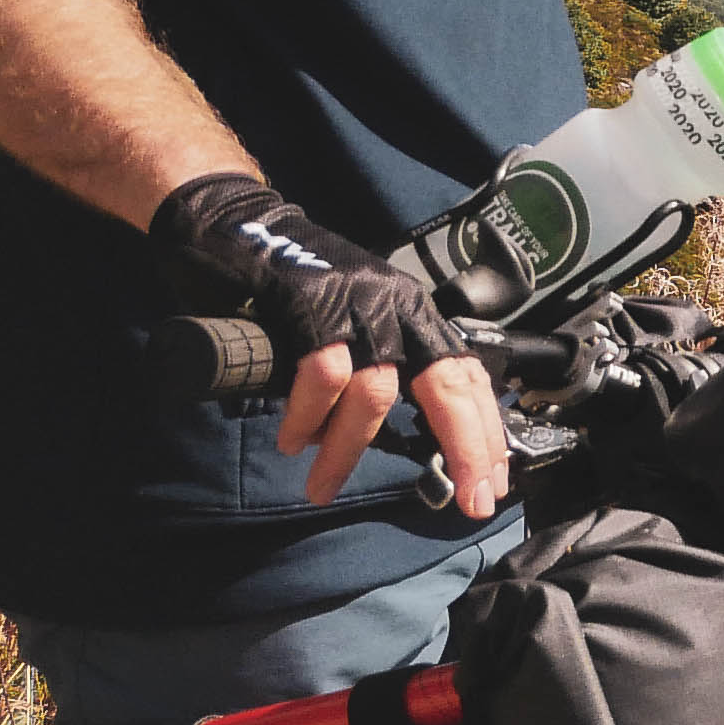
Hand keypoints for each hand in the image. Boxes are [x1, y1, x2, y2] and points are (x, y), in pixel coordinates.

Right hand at [151, 173, 511, 517]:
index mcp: (414, 316)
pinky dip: (308, 416)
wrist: (233, 223)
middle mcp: (398, 306)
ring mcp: (358, 302)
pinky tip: (293, 440)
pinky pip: (323, 373)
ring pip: (377, 392)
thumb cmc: (289, 287)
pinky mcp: (312, 301)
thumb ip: (378, 370)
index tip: (490, 483)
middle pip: (449, 386)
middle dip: (464, 448)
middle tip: (466, 501)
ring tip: (320, 485)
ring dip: (348, 449)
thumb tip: (396, 439)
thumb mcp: (352, 326)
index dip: (485, 433)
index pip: (468, 379)